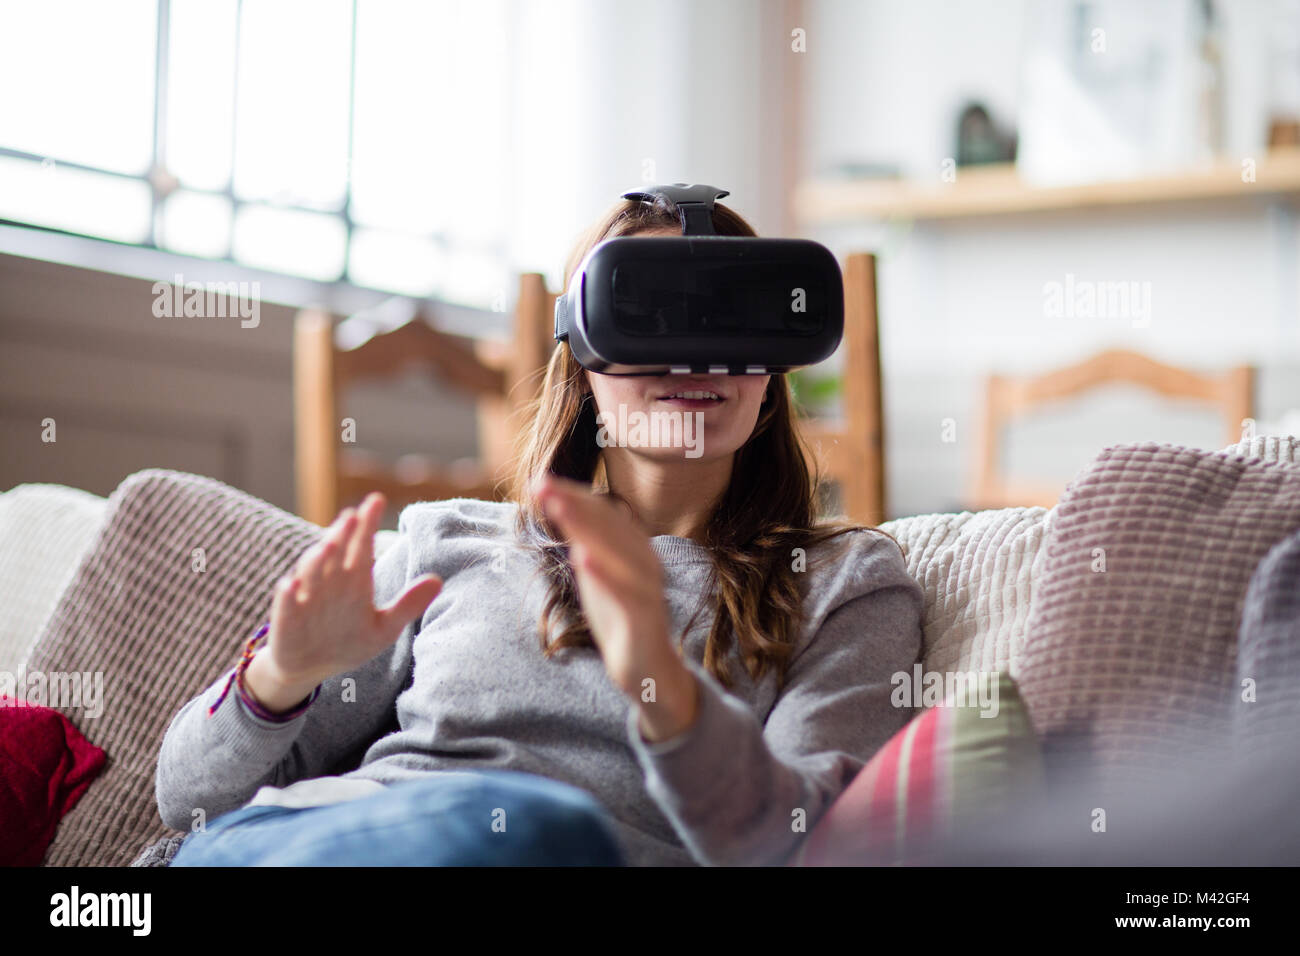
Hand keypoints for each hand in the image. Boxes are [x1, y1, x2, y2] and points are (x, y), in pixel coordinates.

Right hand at [253, 492, 442, 697]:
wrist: (313, 668)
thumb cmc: (350, 641)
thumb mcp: (385, 627)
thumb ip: (408, 605)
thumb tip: (438, 580)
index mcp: (354, 580)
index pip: (362, 546)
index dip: (368, 524)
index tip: (376, 500)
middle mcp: (329, 582)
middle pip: (336, 552)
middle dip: (343, 535)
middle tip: (353, 516)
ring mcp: (306, 598)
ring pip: (311, 573)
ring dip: (317, 559)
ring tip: (328, 545)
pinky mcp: (287, 620)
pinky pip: (286, 605)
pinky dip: (287, 595)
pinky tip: (291, 584)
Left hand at [533, 473, 697, 740]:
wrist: (649, 671)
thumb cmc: (622, 619)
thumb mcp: (599, 577)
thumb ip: (586, 543)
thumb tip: (563, 507)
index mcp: (634, 549)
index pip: (603, 513)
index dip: (573, 495)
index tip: (540, 480)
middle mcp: (644, 562)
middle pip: (608, 524)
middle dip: (573, 502)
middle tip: (542, 483)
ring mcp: (646, 589)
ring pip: (617, 551)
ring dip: (586, 525)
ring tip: (557, 506)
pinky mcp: (643, 620)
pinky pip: (625, 593)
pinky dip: (604, 574)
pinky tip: (581, 557)